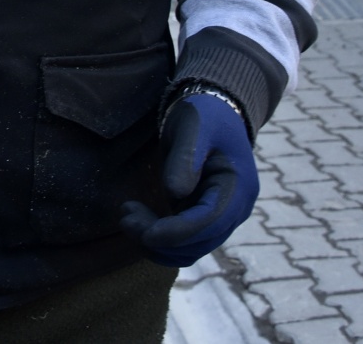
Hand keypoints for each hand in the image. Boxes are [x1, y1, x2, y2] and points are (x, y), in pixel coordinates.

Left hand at [121, 91, 258, 267]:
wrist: (213, 114)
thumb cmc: (204, 115)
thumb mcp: (194, 127)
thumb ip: (186, 158)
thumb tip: (175, 193)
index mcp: (238, 188)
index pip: (209, 222)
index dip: (177, 233)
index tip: (146, 233)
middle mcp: (235, 210)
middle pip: (198, 243)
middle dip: (160, 239)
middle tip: (125, 218)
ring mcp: (220, 217)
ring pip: (189, 248)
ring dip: (156, 242)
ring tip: (126, 217)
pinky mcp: (203, 217)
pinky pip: (182, 240)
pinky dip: (159, 237)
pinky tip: (137, 217)